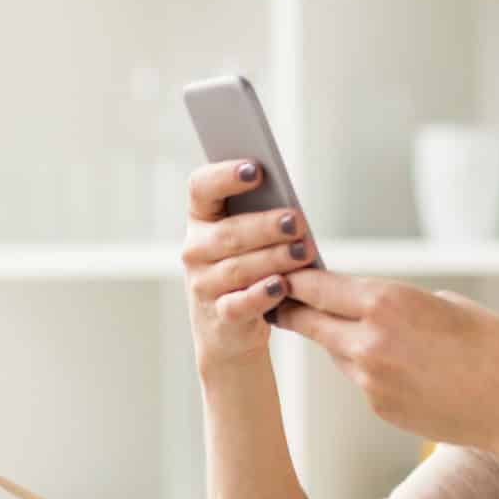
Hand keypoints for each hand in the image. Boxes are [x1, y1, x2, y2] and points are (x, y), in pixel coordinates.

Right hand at [181, 160, 318, 371]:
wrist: (230, 329)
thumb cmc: (249, 269)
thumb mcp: (251, 239)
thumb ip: (262, 217)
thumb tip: (290, 209)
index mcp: (201, 218)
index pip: (202, 187)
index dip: (225, 176)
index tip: (256, 169)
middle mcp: (195, 249)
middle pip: (228, 232)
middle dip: (265, 226)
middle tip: (296, 221)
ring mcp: (203, 284)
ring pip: (238, 268)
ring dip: (273, 259)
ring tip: (303, 252)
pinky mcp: (219, 316)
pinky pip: (239, 304)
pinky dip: (261, 295)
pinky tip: (281, 286)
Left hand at [276, 270, 498, 456]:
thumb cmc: (494, 346)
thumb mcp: (444, 303)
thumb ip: (398, 302)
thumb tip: (370, 304)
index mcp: (386, 302)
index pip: (317, 287)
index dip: (298, 280)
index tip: (287, 274)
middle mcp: (368, 341)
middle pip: (309, 322)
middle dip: (296, 310)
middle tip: (284, 301)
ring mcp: (369, 379)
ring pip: (335, 352)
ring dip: (340, 340)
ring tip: (375, 335)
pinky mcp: (378, 406)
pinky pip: (360, 379)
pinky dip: (370, 370)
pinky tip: (406, 369)